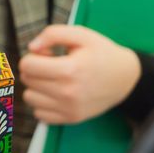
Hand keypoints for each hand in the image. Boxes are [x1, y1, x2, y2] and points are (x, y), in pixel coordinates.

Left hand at [19, 25, 140, 123]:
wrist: (126, 79)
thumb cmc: (102, 54)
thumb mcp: (81, 35)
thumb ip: (53, 34)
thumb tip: (31, 47)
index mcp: (69, 69)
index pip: (27, 65)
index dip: (33, 56)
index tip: (47, 54)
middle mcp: (67, 92)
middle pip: (27, 80)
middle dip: (34, 69)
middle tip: (52, 65)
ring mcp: (69, 108)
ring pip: (29, 98)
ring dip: (36, 87)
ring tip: (53, 79)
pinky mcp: (70, 119)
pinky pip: (39, 114)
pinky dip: (43, 103)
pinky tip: (55, 94)